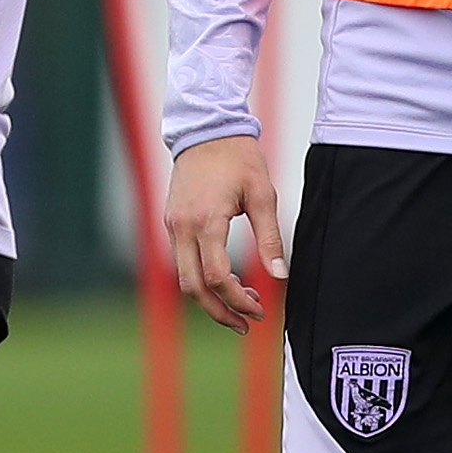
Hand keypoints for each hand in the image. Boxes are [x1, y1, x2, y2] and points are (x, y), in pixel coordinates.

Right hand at [164, 135, 285, 332]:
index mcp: (206, 220)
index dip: (238, 300)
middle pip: (193, 287)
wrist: (205, 129)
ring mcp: (172, 225)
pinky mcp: (171, 222)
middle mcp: (182, 227)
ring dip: (210, 299)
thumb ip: (270, 237)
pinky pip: (181, 262)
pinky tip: (228, 280)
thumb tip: (280, 276)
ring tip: (242, 305)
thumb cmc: (238, 158)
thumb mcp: (262, 195)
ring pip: (184, 278)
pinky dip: (202, 279)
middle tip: (247, 323)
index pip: (218, 276)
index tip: (260, 310)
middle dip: (220, 311)